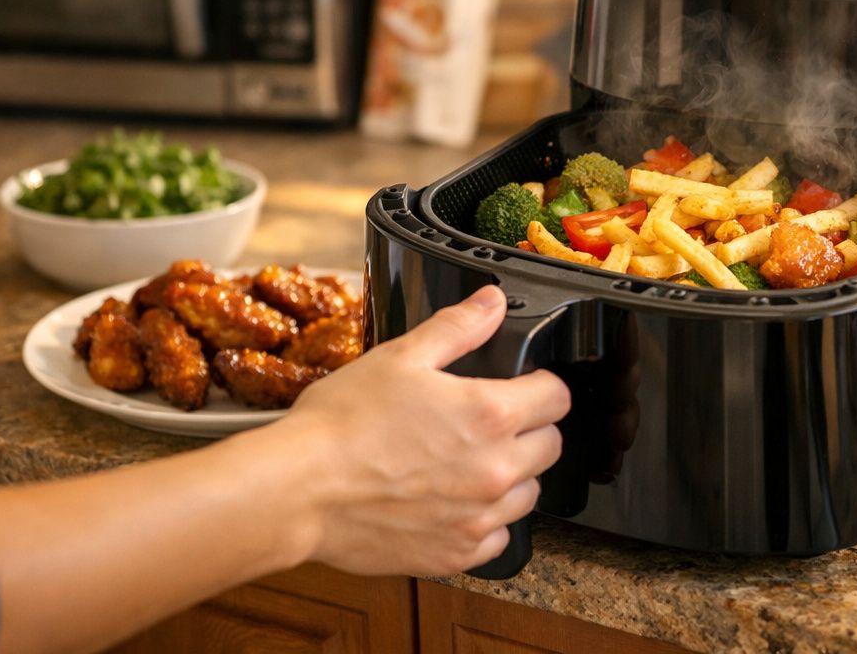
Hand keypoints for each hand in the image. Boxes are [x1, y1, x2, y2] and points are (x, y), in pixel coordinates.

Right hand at [264, 285, 570, 576]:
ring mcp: (478, 518)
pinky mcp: (455, 554)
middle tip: (490, 422)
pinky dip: (485, 522)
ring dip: (512, 476)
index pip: (557, 397)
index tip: (523, 385)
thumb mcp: (400, 357)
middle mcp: (495, 470)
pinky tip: (454, 503)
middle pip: (551, 446)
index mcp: (490, 414)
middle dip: (530, 428)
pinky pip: (497, 539)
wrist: (298, 490)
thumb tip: (492, 303)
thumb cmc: (342, 424)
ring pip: (529, 494)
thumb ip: (458, 327)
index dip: (540, 384)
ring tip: (469, 462)